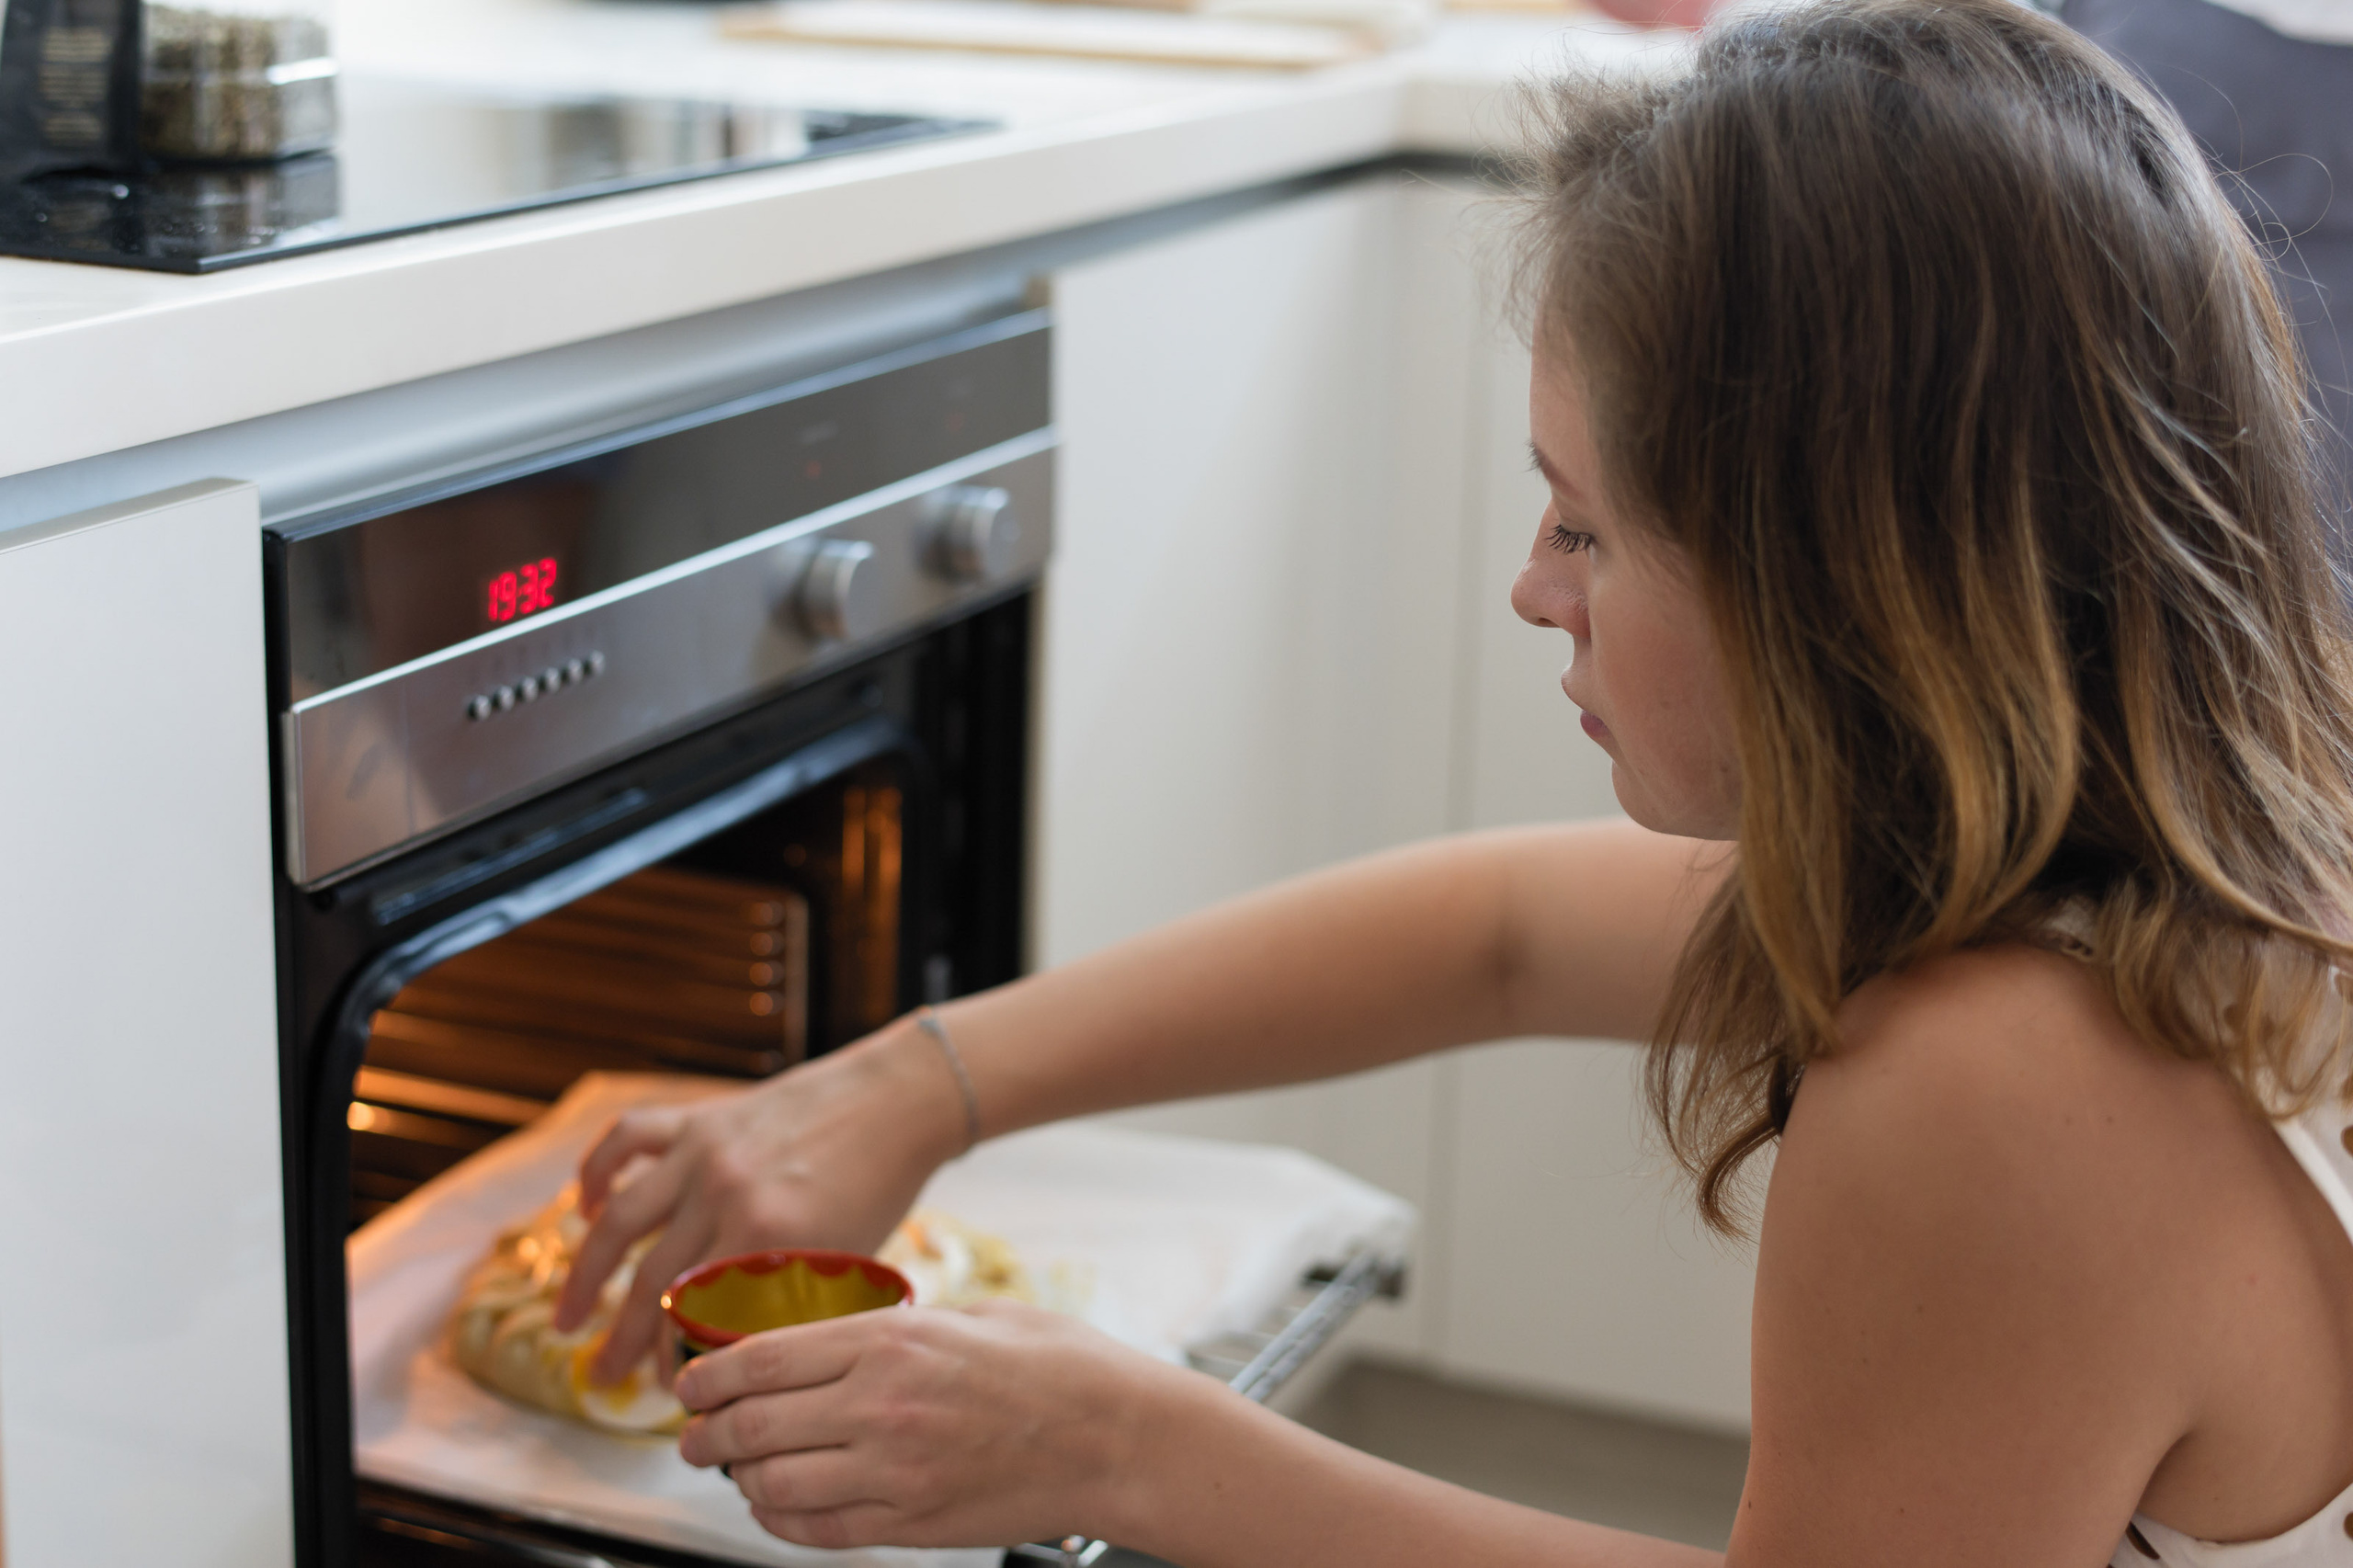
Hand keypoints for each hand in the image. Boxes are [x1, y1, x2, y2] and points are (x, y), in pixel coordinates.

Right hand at [553, 1022, 967, 1381]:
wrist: (898, 1099)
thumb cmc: (881, 1182)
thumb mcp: (846, 1258)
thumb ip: (788, 1302)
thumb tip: (738, 1360)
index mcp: (770, 1237)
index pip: (697, 1315)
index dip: (671, 1358)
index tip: (661, 1388)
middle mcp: (727, 1193)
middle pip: (652, 1280)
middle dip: (621, 1338)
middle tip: (600, 1376)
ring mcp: (706, 1151)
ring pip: (620, 1218)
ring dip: (585, 1273)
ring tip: (568, 1317)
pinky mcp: (702, 1117)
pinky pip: (628, 1140)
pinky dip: (597, 1172)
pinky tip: (587, 1207)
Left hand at [674, 1302, 1199, 1549]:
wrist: (1120, 1435)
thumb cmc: (1060, 1366)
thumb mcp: (970, 1316)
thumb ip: (894, 1329)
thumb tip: (835, 1340)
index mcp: (891, 1343)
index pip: (762, 1360)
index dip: (708, 1377)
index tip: (690, 1385)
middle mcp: (881, 1407)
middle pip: (752, 1426)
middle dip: (706, 1435)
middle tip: (692, 1437)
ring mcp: (895, 1472)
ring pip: (774, 1486)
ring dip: (740, 1481)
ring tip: (735, 1472)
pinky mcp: (914, 1522)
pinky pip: (819, 1531)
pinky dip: (782, 1523)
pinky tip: (778, 1508)